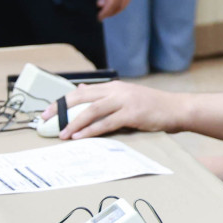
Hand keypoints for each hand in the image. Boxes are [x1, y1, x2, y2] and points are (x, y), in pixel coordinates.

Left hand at [42, 80, 185, 139]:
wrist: (177, 109)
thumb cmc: (153, 107)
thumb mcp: (127, 98)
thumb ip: (106, 98)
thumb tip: (82, 93)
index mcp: (115, 86)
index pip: (82, 91)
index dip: (63, 101)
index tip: (48, 111)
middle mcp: (118, 90)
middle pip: (82, 97)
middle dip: (61, 109)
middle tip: (45, 120)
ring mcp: (125, 101)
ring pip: (92, 110)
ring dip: (75, 122)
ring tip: (62, 134)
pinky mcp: (133, 114)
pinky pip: (107, 123)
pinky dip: (91, 130)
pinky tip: (81, 136)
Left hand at [93, 0, 136, 19]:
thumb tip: (101, 5)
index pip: (113, 2)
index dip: (106, 12)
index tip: (99, 17)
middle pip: (122, 4)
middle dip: (112, 12)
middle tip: (103, 15)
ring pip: (127, 0)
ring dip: (118, 7)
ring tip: (109, 10)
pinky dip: (123, 0)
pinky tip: (116, 1)